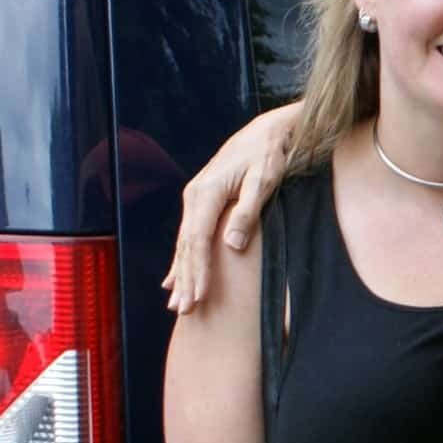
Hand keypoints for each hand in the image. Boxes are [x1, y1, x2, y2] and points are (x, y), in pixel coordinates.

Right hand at [162, 102, 301, 311]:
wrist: (266, 131)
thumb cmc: (269, 154)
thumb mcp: (264, 180)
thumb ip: (247, 211)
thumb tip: (232, 244)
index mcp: (207, 193)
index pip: (198, 240)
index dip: (198, 271)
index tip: (199, 296)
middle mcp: (195, 196)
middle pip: (186, 246)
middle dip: (185, 280)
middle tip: (184, 311)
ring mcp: (195, 198)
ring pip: (184, 243)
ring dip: (181, 274)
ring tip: (176, 303)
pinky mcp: (201, 200)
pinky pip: (188, 235)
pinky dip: (181, 259)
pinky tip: (174, 278)